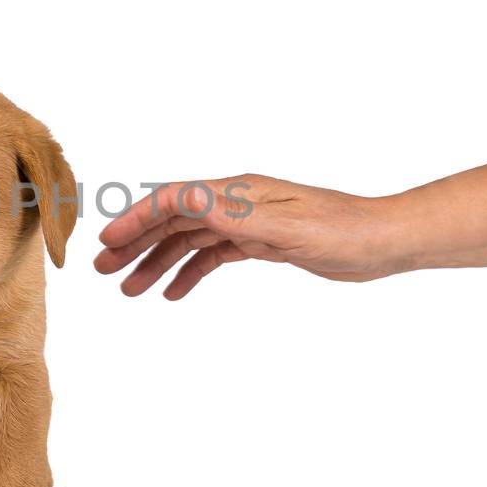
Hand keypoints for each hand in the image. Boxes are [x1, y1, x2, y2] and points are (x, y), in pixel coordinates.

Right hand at [93, 175, 405, 297]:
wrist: (384, 242)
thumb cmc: (345, 231)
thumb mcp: (289, 227)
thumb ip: (237, 217)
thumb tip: (189, 204)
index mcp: (238, 192)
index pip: (174, 199)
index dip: (137, 217)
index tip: (108, 241)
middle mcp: (237, 202)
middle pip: (172, 218)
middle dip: (135, 241)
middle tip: (102, 269)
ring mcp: (247, 222)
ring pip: (189, 239)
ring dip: (156, 261)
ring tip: (129, 289)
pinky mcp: (261, 242)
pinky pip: (213, 255)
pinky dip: (189, 272)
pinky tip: (173, 293)